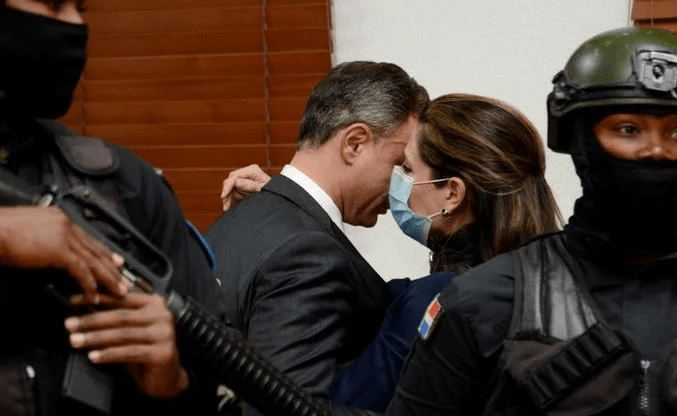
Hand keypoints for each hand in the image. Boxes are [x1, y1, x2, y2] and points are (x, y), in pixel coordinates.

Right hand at [0, 206, 126, 301]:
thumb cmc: (0, 233)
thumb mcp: (27, 233)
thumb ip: (45, 241)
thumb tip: (52, 255)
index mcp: (60, 218)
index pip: (88, 238)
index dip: (104, 252)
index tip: (116, 262)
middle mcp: (66, 224)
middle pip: (96, 249)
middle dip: (112, 267)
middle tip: (124, 280)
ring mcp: (64, 235)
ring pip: (94, 260)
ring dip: (108, 278)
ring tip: (118, 292)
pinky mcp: (59, 249)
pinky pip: (81, 270)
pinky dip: (89, 285)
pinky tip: (93, 296)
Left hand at [65, 293, 188, 398]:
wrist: (167, 378)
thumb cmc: (147, 353)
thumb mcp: (130, 331)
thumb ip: (115, 321)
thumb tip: (84, 314)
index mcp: (155, 304)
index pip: (122, 299)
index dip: (96, 299)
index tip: (74, 301)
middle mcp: (162, 316)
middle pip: (120, 316)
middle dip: (91, 320)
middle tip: (70, 324)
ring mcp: (164, 334)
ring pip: (122, 334)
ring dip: (95, 337)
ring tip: (76, 340)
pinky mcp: (162, 352)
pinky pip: (129, 352)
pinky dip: (108, 354)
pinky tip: (93, 356)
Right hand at [220, 164, 269, 211]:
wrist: (278, 197)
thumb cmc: (273, 192)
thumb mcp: (261, 190)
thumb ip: (248, 185)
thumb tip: (235, 183)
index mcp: (252, 170)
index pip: (234, 177)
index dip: (227, 187)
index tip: (223, 196)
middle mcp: (248, 172)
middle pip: (230, 181)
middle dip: (227, 193)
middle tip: (226, 206)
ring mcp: (245, 178)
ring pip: (230, 186)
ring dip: (228, 197)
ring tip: (228, 207)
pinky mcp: (243, 185)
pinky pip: (233, 191)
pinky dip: (231, 198)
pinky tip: (230, 205)